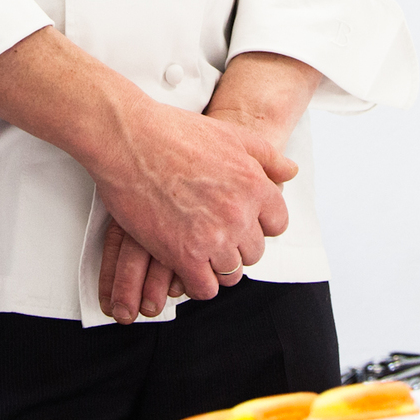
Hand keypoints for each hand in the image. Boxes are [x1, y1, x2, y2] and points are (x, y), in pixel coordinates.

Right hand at [90, 100, 296, 307]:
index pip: (277, 224)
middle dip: (237, 245)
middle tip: (214, 234)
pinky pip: (205, 288)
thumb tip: (290, 172)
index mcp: (254, 185)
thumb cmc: (174, 132)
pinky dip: (198, 282)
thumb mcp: (230, 134)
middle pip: (254, 252)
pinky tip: (186, 266)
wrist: (129, 139)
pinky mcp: (183, 255)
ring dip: (218, 265)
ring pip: (232, 273)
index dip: (259, 224)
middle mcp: (239, 214)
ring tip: (200, 251)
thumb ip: (266, 156)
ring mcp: (212, 237)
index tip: (241, 222)